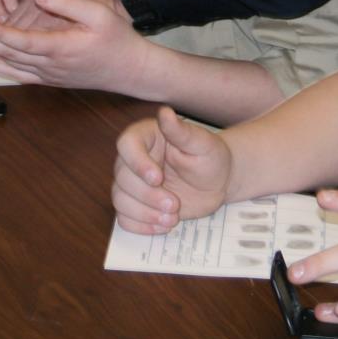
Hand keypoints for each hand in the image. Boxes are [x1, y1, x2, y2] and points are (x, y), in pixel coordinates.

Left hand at [0, 0, 148, 90]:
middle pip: (9, 53)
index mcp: (60, 48)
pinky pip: (19, 74)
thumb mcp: (99, 14)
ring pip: (10, 65)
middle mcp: (50, 65)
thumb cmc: (117, 40)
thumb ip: (67, 4)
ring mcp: (49, 75)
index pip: (21, 41)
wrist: (130, 70)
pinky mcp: (50, 78)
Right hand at [111, 105, 230, 233]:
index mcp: (147, 137)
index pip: (126, 145)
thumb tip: (164, 112)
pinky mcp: (137, 205)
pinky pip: (124, 218)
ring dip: (144, 214)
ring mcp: (134, 184)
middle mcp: (135, 160)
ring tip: (172, 218)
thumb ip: (181, 131)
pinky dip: (141, 226)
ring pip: (119, 200)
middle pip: (121, 178)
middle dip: (148, 196)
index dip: (137, 163)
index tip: (157, 178)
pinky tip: (163, 225)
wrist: (218, 182)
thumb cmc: (210, 157)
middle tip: (175, 205)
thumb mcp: (202, 143)